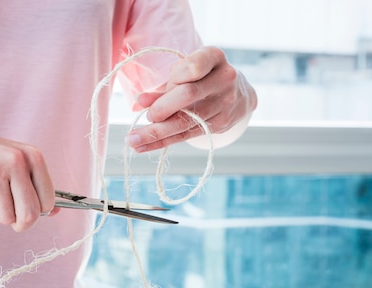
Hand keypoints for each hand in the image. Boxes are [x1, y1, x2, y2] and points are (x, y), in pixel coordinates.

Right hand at [0, 112, 54, 231]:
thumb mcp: (13, 162)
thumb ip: (34, 186)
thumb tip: (56, 212)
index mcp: (32, 156)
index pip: (48, 202)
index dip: (35, 212)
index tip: (20, 207)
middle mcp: (16, 161)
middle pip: (30, 215)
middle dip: (16, 222)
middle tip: (2, 211)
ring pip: (5, 218)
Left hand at [126, 46, 256, 151]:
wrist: (239, 94)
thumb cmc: (203, 77)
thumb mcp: (186, 71)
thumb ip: (165, 85)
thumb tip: (140, 101)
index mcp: (214, 57)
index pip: (191, 67)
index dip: (172, 78)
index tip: (161, 85)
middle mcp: (224, 79)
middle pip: (188, 95)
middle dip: (162, 108)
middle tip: (147, 116)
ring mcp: (225, 104)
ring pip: (186, 121)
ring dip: (156, 133)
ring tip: (133, 140)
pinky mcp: (220, 124)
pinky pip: (186, 135)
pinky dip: (162, 141)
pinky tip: (143, 146)